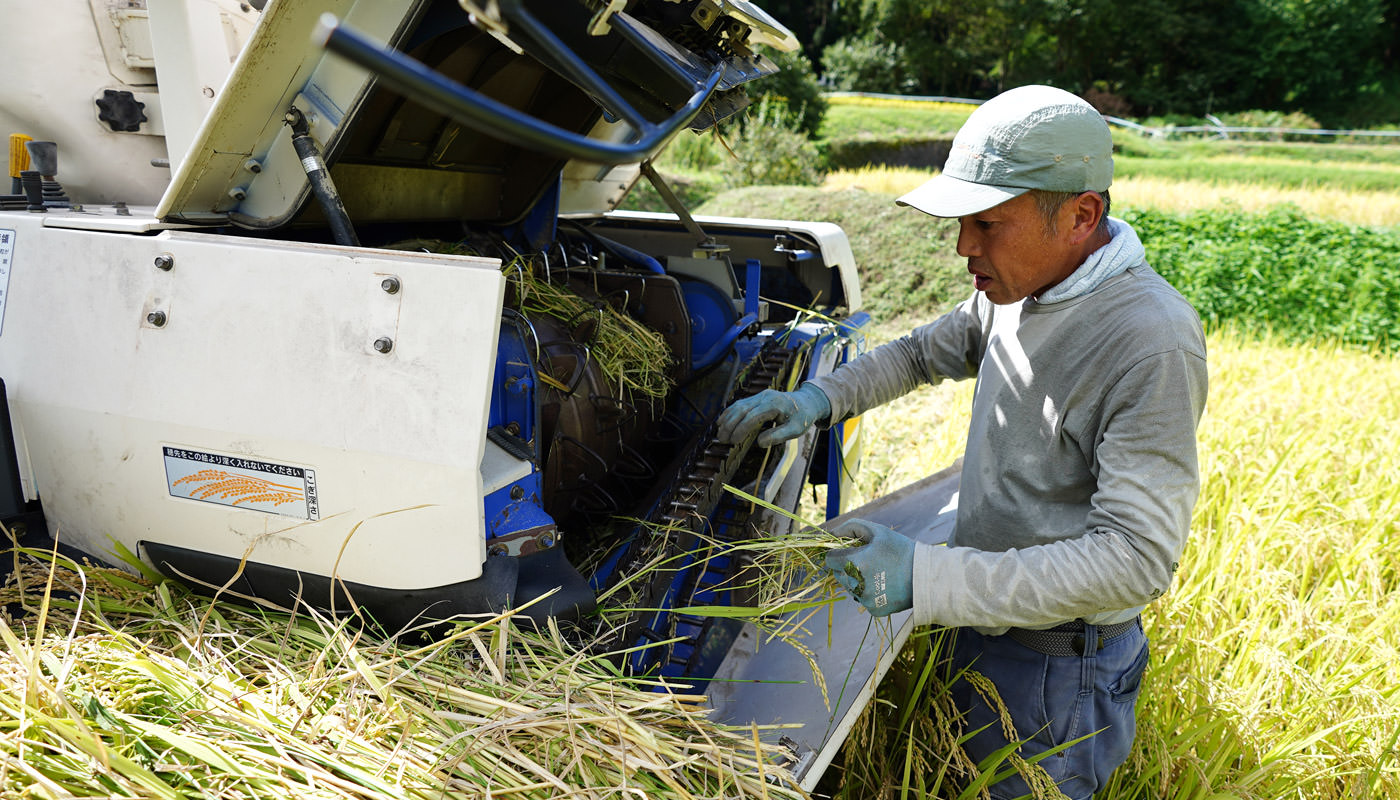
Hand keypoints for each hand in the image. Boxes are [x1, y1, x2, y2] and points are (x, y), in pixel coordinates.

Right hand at [715, 383, 830, 446]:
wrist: (808, 402)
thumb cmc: (802, 417)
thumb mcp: (795, 430)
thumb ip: (778, 436)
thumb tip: (759, 443)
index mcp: (774, 404)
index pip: (752, 417)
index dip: (740, 429)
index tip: (733, 442)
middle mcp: (765, 397)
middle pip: (741, 409)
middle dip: (730, 425)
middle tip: (722, 440)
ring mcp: (761, 395)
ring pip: (739, 405)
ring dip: (727, 419)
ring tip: (719, 433)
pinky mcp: (758, 397)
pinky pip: (741, 404)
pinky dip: (730, 413)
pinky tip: (723, 422)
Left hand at [824, 519, 913, 615]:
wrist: (925, 576)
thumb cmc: (900, 550)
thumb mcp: (877, 531)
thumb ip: (851, 528)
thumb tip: (832, 532)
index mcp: (855, 562)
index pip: (830, 560)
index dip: (838, 553)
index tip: (849, 552)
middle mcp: (856, 583)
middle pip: (839, 574)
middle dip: (847, 567)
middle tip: (867, 562)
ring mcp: (864, 599)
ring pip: (850, 588)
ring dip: (857, 580)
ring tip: (878, 573)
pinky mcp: (873, 609)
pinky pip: (863, 600)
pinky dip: (870, 593)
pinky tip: (885, 586)